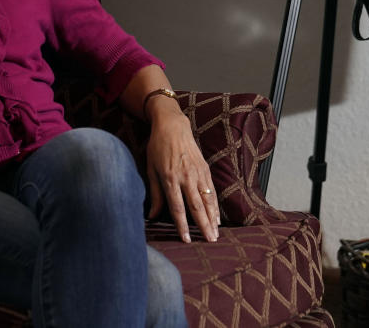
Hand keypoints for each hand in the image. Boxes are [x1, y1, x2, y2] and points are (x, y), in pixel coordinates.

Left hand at [144, 100, 219, 242]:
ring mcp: (197, 173)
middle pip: (196, 207)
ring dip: (212, 218)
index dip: (182, 225)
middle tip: (210, 241)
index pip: (178, 207)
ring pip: (207, 200)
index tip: (187, 240)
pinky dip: (215, 205)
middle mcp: (186, 177)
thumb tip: (152, 216)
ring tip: (216, 234)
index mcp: (170, 179)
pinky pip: (212, 190)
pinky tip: (217, 217)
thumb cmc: (157, 148)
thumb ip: (155, 194)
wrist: (172, 126)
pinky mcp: (205, 169)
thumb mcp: (151, 170)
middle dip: (203, 226)